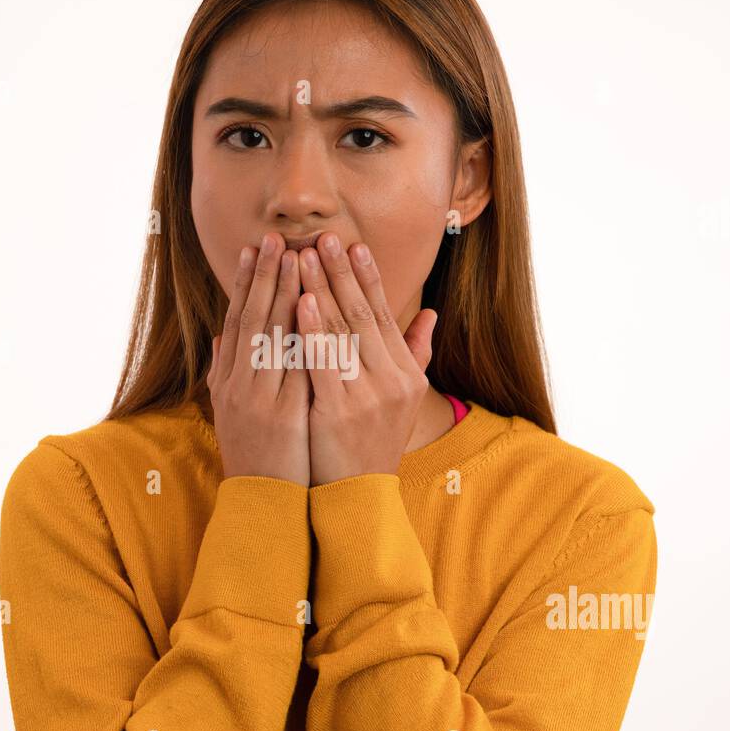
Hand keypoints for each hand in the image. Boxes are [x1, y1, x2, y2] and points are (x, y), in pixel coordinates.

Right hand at [207, 231, 311, 486]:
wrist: (262, 502)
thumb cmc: (256, 455)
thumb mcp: (232, 410)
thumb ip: (225, 371)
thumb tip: (222, 335)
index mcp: (228, 380)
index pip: (238, 320)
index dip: (245, 283)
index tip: (254, 248)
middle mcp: (238, 384)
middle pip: (251, 319)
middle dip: (264, 276)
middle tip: (274, 238)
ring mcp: (258, 399)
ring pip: (270, 336)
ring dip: (283, 294)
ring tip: (295, 258)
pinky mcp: (281, 416)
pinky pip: (292, 368)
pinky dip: (300, 337)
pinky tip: (310, 310)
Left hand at [295, 233, 436, 485]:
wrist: (358, 494)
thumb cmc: (373, 441)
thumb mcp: (404, 398)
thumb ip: (416, 352)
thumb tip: (429, 312)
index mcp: (403, 371)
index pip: (382, 313)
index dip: (367, 276)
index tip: (353, 243)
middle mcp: (390, 378)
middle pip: (361, 314)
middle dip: (341, 272)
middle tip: (324, 236)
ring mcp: (365, 395)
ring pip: (341, 332)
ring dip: (321, 289)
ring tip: (304, 257)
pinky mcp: (338, 411)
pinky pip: (324, 363)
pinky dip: (312, 330)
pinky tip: (300, 303)